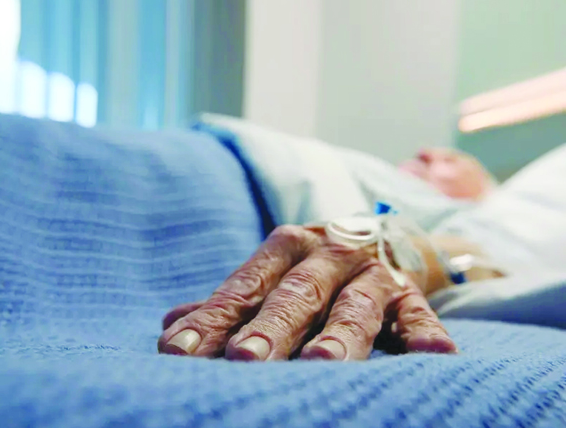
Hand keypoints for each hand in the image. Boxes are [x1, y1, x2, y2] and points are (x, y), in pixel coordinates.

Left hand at [158, 225, 456, 360]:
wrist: (374, 240)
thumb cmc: (309, 271)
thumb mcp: (270, 278)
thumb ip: (228, 304)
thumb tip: (170, 327)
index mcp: (284, 248)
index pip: (243, 288)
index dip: (212, 321)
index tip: (177, 354)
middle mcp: (327, 253)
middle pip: (295, 294)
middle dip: (271, 330)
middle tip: (244, 362)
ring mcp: (370, 272)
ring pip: (354, 306)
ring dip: (340, 336)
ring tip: (323, 365)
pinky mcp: (409, 293)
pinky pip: (417, 313)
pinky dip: (424, 332)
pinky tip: (435, 354)